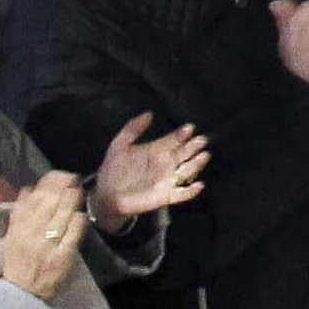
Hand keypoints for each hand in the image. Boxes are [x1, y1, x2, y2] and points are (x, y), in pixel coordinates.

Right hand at [0, 169, 84, 304]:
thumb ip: (20, 215)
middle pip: (49, 204)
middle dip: (63, 187)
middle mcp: (31, 236)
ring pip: (62, 215)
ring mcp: (48, 246)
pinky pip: (74, 233)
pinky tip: (82, 213)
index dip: (47, 184)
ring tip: (79, 190)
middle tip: (73, 177)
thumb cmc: (19, 261)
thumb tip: (29, 189)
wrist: (24, 292)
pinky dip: (79, 220)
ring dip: (73, 199)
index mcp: (17, 230)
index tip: (58, 174)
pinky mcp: (64, 256)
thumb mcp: (12, 238)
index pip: (32, 200)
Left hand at [84, 115, 205, 227]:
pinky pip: (183, 194)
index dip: (183, 134)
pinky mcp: (167, 195)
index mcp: (158, 149)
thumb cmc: (113, 170)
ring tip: (203, 156)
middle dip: (194, 146)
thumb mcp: (119, 146)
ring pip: (188, 170)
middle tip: (200, 140)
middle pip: (186, 153)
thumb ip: (132, 129)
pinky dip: (192, 191)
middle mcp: (167, 163)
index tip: (189, 128)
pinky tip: (198, 185)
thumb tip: (149, 113)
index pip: (175, 139)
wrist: (106, 195)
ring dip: (197, 164)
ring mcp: (168, 179)